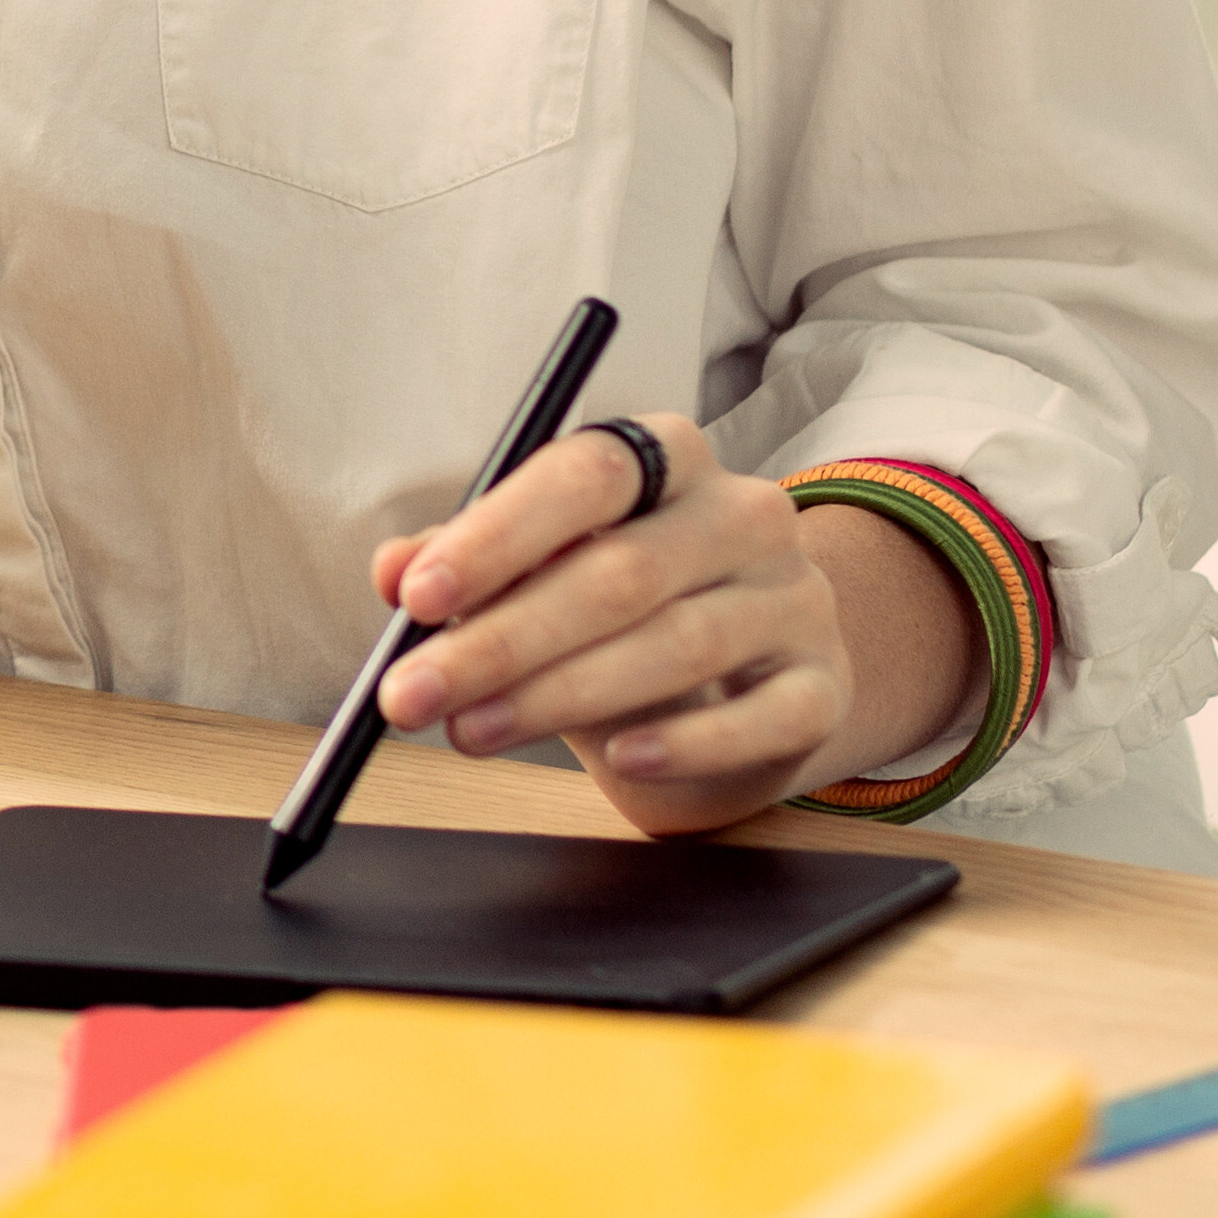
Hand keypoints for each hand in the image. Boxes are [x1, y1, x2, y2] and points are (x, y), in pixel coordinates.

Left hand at [364, 421, 975, 838]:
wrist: (757, 679)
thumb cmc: (625, 610)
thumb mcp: (544, 572)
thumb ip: (470, 562)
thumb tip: (394, 571)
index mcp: (667, 457)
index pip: (586, 474)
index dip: (497, 535)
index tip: (415, 598)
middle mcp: (744, 513)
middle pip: (621, 571)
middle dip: (502, 640)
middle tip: (415, 694)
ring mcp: (795, 599)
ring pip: (677, 645)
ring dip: (560, 695)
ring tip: (472, 732)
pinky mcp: (824, 687)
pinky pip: (761, 716)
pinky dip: (687, 741)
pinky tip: (622, 759)